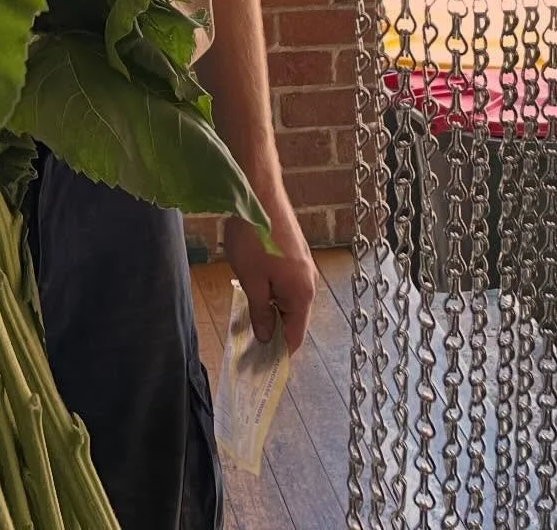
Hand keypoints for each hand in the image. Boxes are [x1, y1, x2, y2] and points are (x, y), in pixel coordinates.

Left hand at [222, 194, 315, 352]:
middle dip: (273, 329)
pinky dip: (272, 291)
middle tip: (247, 340)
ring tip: (246, 315)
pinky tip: (253, 288)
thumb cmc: (254, 239)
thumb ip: (260, 313)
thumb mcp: (252, 281)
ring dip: (270, 308)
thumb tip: (267, 339)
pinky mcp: (295, 254)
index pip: (295, 336)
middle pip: (293, 318)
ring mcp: (304, 266)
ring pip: (288, 299)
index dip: (278, 352)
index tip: (259, 363)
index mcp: (303, 294)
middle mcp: (310, 282)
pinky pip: (286, 283)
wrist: (258, 193)